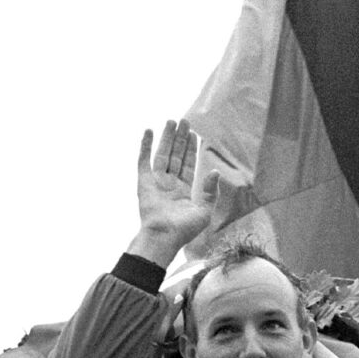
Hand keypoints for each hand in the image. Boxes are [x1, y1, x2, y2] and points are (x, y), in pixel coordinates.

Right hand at [127, 119, 219, 267]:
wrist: (163, 236)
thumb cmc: (184, 230)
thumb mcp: (205, 211)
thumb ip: (210, 191)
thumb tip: (215, 171)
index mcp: (184, 191)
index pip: (188, 164)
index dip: (191, 149)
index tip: (194, 133)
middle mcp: (169, 185)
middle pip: (175, 155)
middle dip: (180, 138)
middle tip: (183, 120)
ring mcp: (156, 183)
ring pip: (162, 154)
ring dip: (166, 137)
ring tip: (171, 121)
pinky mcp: (143, 182)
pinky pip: (143, 160)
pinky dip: (145, 145)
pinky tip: (149, 131)